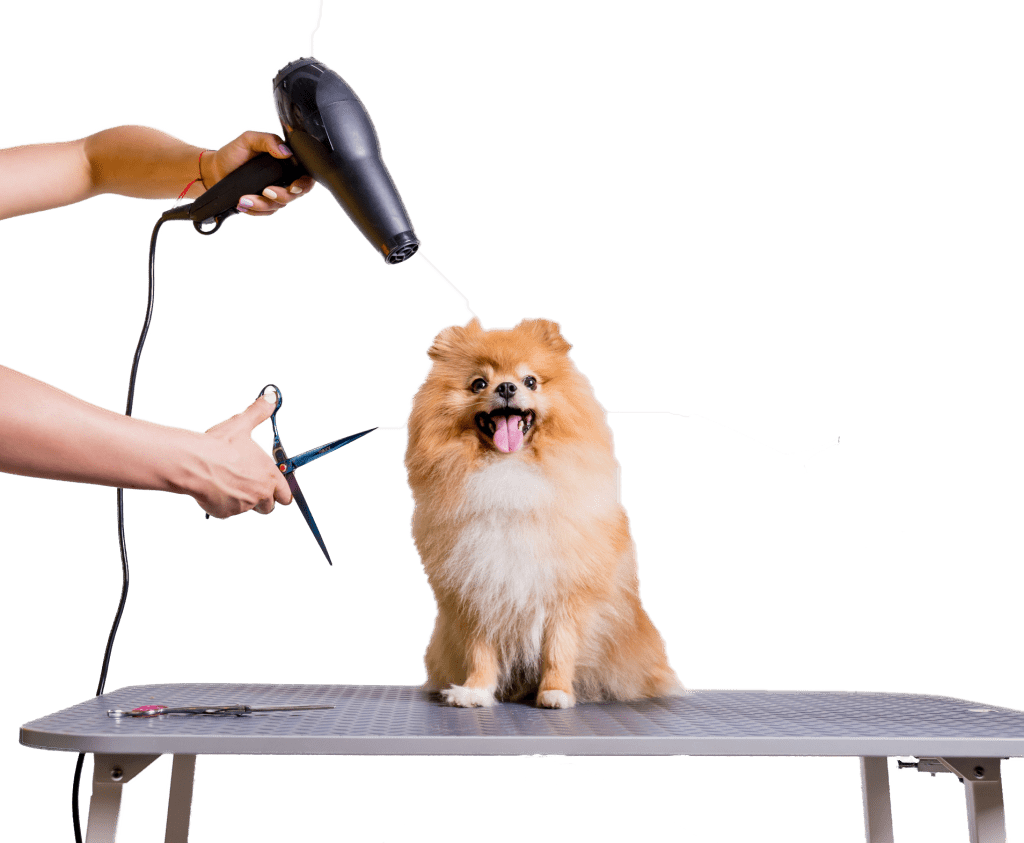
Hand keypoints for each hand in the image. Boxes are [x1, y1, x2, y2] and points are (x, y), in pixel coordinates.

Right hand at [190, 389, 292, 518]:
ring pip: (249, 509)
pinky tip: (216, 489)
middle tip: (250, 486)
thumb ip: (259, 411)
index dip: (280, 489)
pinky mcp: (226, 513)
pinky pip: (229, 512)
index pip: (286, 493)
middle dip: (263, 499)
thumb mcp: (242, 424)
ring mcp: (243, 505)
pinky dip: (224, 504)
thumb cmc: (219, 445)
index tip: (273, 485)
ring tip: (231, 484)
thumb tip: (270, 398)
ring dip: (244, 501)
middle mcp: (260, 493)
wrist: (194, 463)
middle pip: (269, 506)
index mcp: (269, 475)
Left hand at [203, 130, 315, 216]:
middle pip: (294, 195)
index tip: (293, 186)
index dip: (304, 184)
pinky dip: (254, 210)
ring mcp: (273, 195)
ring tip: (244, 199)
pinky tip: (242, 204)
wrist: (215, 170)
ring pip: (277, 206)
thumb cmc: (234, 153)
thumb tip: (286, 151)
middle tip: (266, 192)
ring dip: (262, 205)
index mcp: (287, 164)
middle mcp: (283, 181)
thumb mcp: (250, 139)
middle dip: (282, 196)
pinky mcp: (263, 206)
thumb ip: (269, 140)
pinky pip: (264, 213)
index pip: (305, 177)